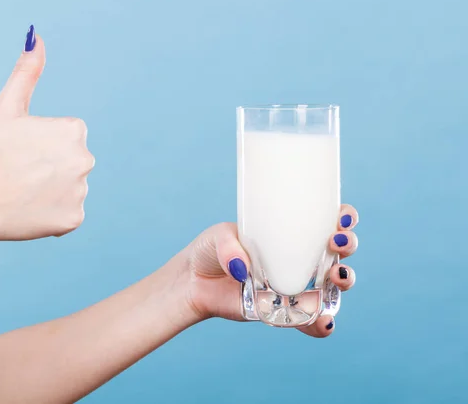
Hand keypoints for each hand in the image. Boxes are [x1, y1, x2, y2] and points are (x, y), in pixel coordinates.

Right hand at [0, 28, 94, 242]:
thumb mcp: (7, 106)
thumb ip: (27, 72)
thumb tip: (37, 37)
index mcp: (75, 130)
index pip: (67, 136)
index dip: (41, 143)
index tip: (21, 151)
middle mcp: (86, 160)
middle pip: (70, 161)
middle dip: (50, 165)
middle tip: (20, 171)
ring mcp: (81, 192)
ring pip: (70, 187)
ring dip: (51, 189)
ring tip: (23, 191)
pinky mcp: (75, 219)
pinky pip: (69, 213)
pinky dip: (53, 212)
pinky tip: (30, 209)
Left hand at [177, 204, 358, 336]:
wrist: (194, 282)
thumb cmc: (211, 250)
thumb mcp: (217, 237)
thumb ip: (229, 247)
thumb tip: (242, 268)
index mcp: (290, 233)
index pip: (326, 220)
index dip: (344, 217)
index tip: (342, 218)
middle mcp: (300, 259)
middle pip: (340, 251)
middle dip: (348, 245)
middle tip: (336, 243)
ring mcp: (297, 285)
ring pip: (334, 284)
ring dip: (344, 280)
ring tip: (336, 277)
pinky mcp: (287, 311)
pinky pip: (312, 320)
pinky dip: (321, 323)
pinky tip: (322, 322)